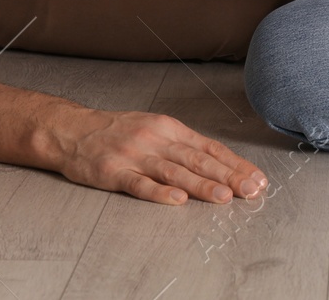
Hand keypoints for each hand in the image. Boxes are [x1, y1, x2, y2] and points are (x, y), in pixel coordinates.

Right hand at [49, 102, 268, 204]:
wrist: (72, 130)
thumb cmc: (117, 130)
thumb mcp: (154, 128)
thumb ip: (183, 145)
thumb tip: (220, 163)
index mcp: (169, 128)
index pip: (209, 148)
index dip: (235, 164)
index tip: (256, 178)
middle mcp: (155, 139)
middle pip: (197, 159)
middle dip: (228, 176)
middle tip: (251, 189)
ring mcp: (134, 155)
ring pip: (174, 171)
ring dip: (201, 185)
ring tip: (223, 196)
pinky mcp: (113, 172)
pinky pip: (139, 184)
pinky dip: (159, 192)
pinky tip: (177, 199)